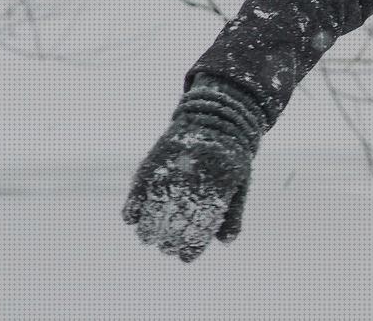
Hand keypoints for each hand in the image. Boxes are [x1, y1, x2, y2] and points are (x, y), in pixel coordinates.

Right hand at [122, 76, 263, 261]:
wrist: (216, 115)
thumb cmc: (231, 155)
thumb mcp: (240, 182)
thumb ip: (233, 213)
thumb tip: (225, 243)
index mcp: (217, 188)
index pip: (199, 229)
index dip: (190, 247)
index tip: (185, 257)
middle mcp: (191, 181)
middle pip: (174, 225)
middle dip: (169, 242)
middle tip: (166, 248)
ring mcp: (170, 171)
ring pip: (152, 212)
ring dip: (148, 230)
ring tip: (149, 237)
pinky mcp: (153, 162)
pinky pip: (136, 192)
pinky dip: (132, 209)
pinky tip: (132, 219)